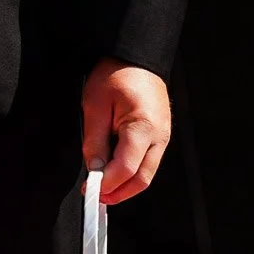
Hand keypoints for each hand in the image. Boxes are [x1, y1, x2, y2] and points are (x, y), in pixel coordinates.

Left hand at [82, 59, 171, 203]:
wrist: (137, 56)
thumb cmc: (117, 73)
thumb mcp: (95, 104)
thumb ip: (94, 141)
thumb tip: (94, 169)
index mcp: (143, 126)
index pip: (126, 168)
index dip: (107, 184)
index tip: (90, 190)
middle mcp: (159, 136)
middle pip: (142, 180)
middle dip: (119, 193)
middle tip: (97, 196)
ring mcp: (163, 138)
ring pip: (146, 175)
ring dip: (125, 186)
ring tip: (104, 187)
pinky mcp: (161, 137)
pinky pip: (148, 163)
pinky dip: (132, 173)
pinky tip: (116, 172)